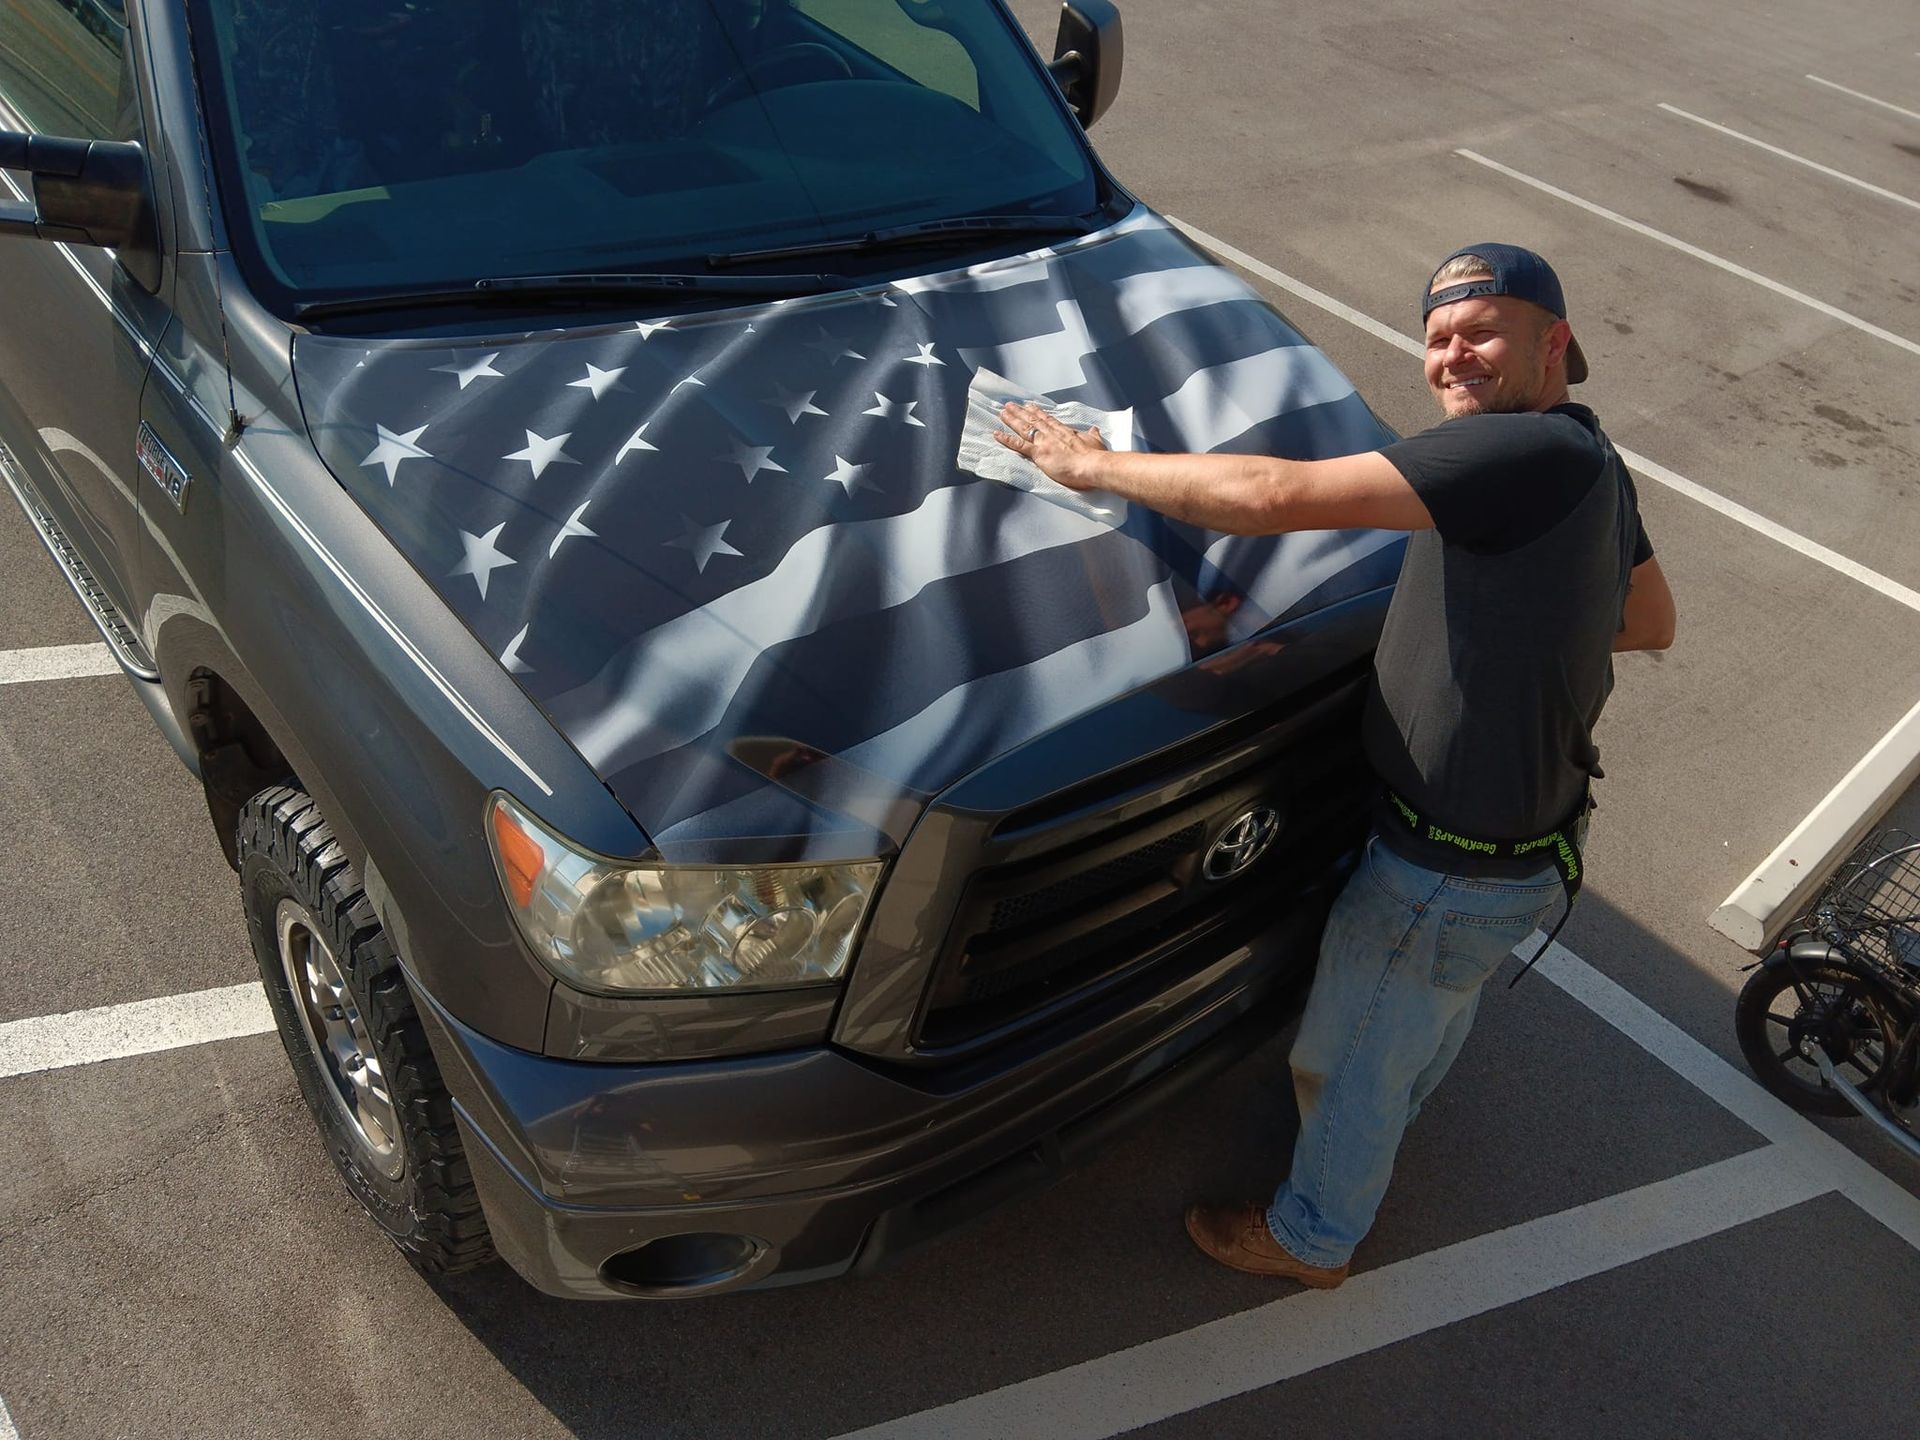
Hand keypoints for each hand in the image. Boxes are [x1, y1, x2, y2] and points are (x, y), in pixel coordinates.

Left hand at [994, 401, 1109, 489]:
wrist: (1091, 465)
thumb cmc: (1095, 457)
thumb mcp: (1096, 442)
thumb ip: (1093, 435)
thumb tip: (1094, 429)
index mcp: (1064, 431)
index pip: (1048, 419)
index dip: (1037, 412)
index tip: (1030, 406)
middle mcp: (1051, 433)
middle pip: (1033, 420)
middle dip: (1020, 412)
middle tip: (1011, 405)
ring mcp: (1043, 442)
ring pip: (1023, 427)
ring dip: (1011, 419)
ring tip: (1002, 413)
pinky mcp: (1038, 453)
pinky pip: (1018, 445)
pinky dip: (1006, 439)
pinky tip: (997, 434)